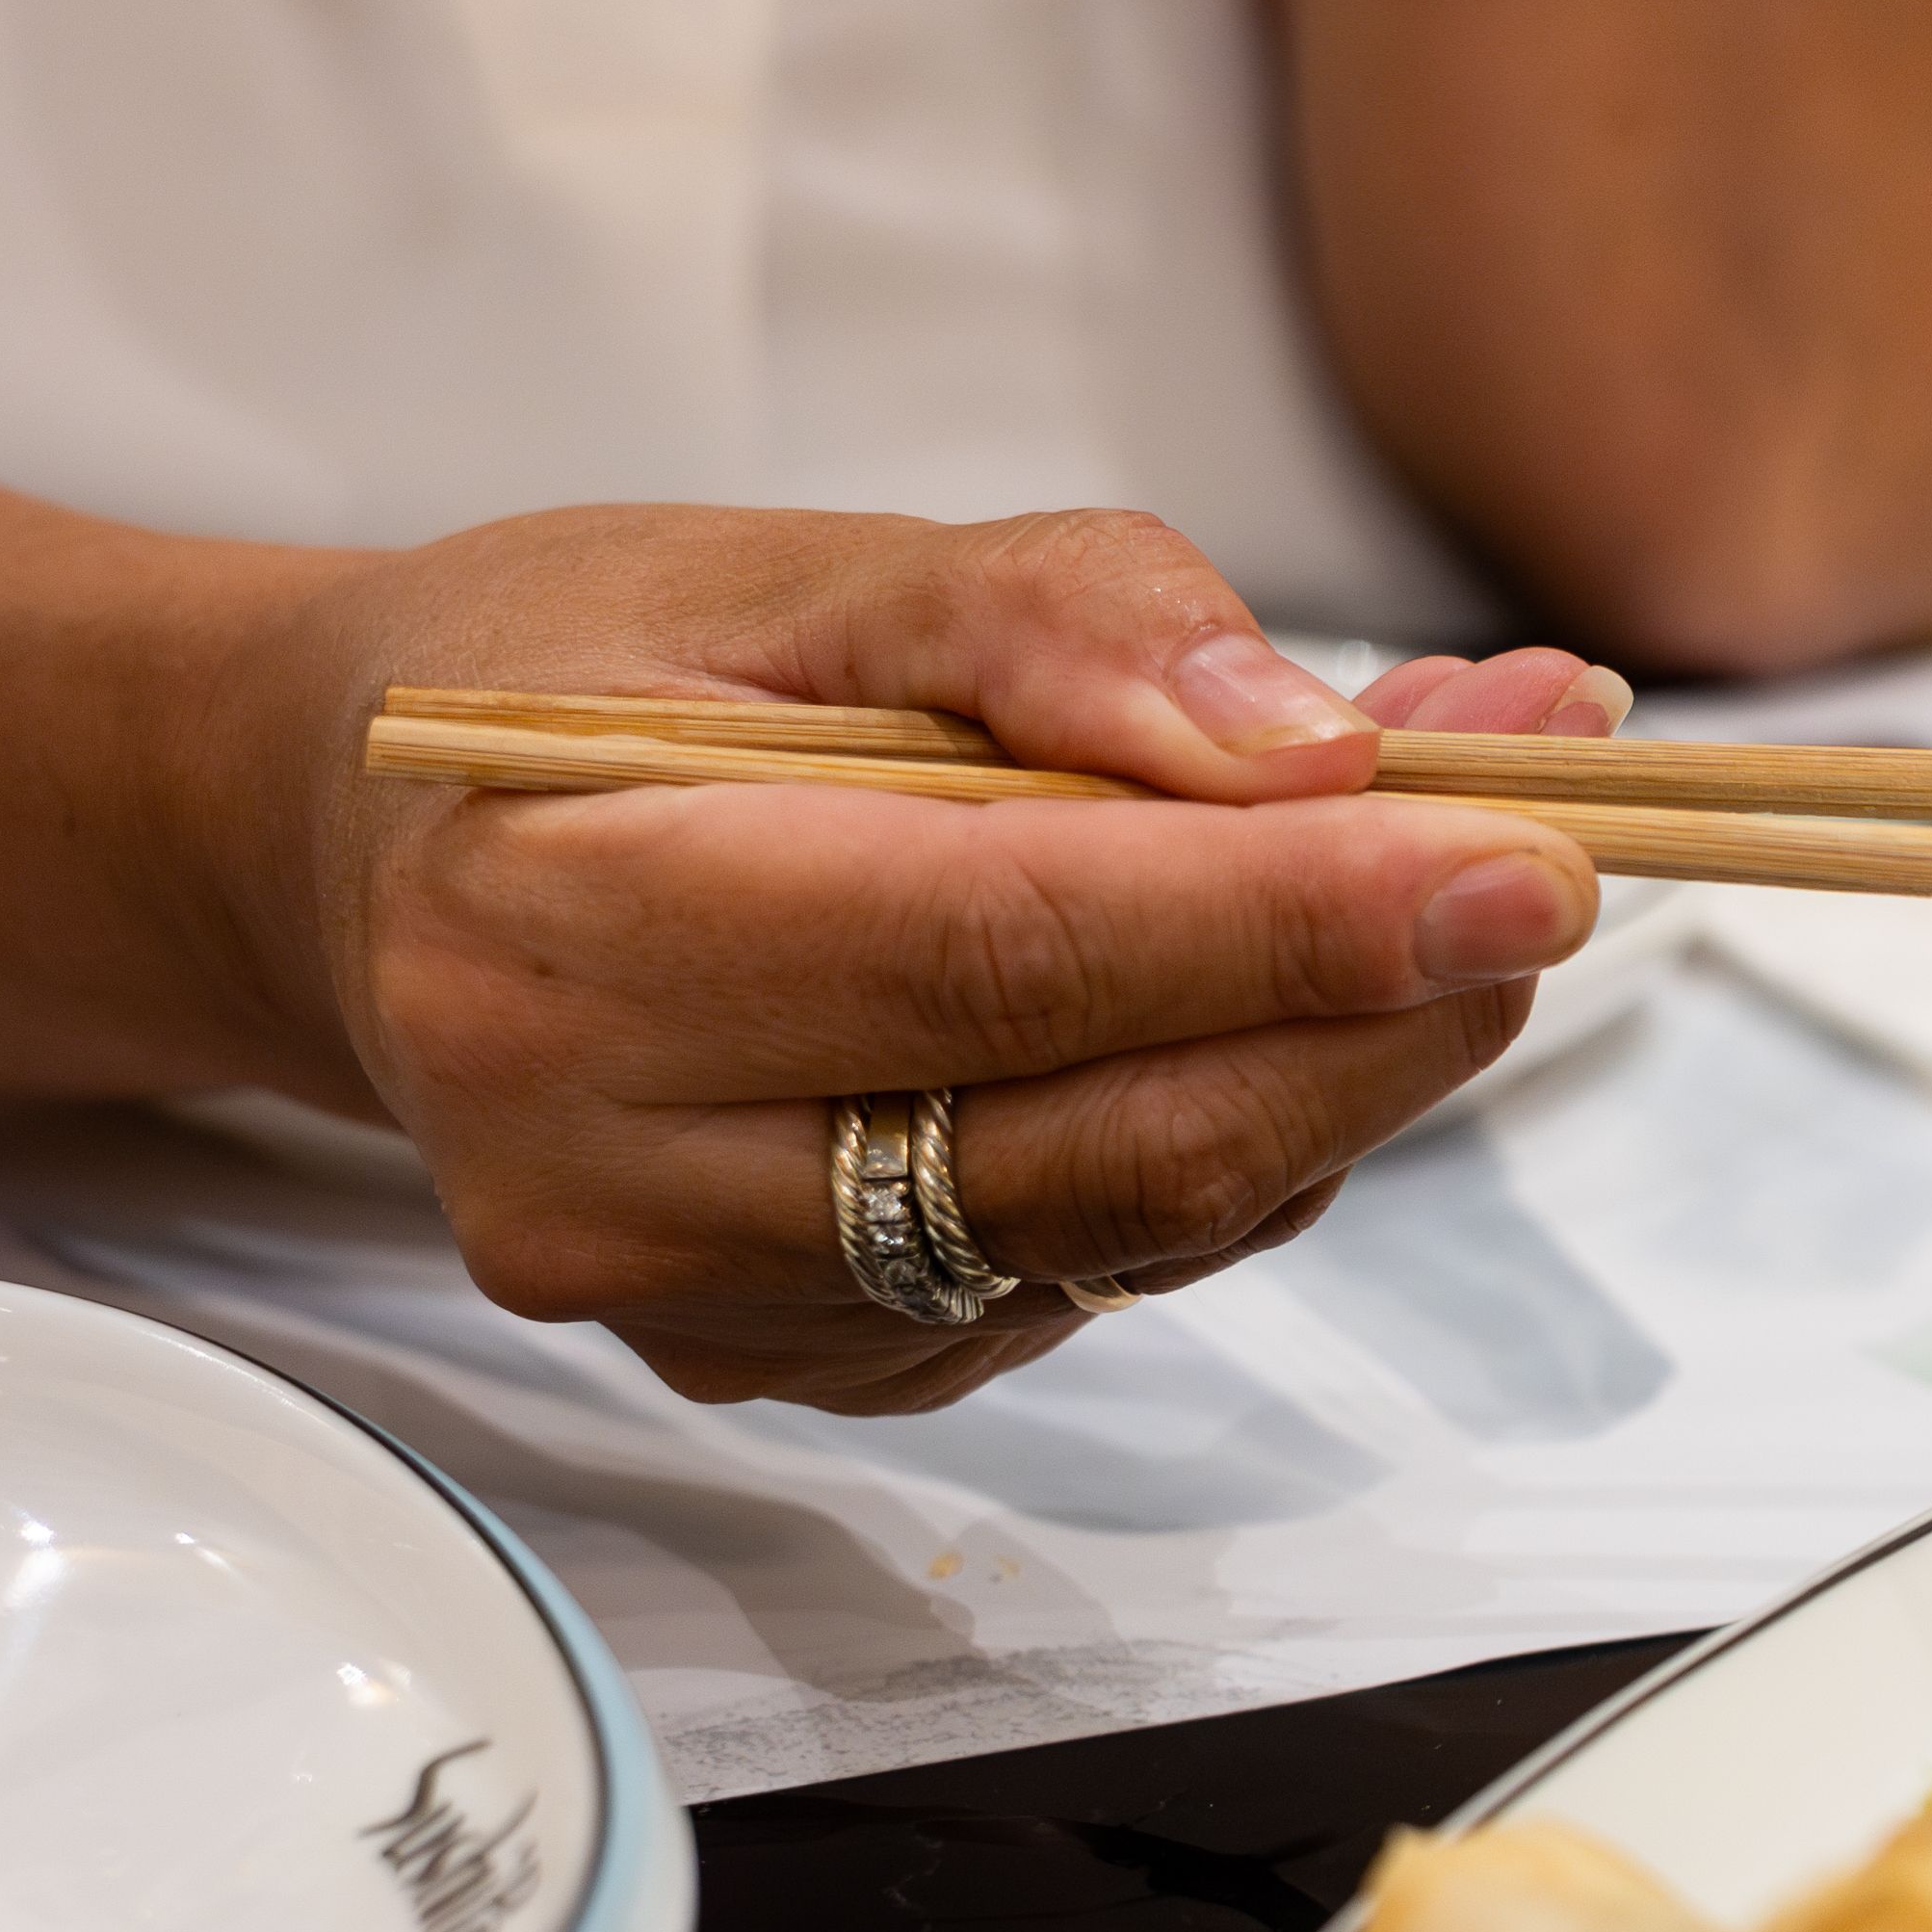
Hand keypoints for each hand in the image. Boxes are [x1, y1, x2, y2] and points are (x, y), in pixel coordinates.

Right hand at [243, 502, 1624, 1409]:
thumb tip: (1320, 741)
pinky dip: (1231, 1138)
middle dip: (1377, 1006)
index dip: (1299, 917)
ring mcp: (711, 1305)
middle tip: (1547, 866)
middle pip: (1111, 1133)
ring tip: (1436, 880)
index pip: (1014, 952)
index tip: (1531, 853)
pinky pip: (1099, 1270)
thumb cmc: (582, 685)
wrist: (384, 859)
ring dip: (1341, 1063)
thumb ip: (1062, 622)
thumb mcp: (798, 567)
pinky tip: (1253, 1006)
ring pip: (1138, 1223)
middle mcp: (616, 1169)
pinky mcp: (810, 1365)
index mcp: (572, 930)